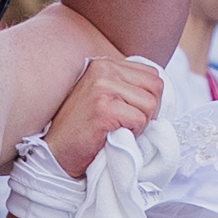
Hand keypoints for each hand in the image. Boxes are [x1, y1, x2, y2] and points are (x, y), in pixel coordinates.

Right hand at [41, 48, 163, 178]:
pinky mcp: (103, 108)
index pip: (151, 75)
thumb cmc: (83, 129)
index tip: (132, 113)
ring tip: (118, 130)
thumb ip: (127, 87)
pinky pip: (140, 120)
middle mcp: (103, 69)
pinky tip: (114, 135)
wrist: (56, 153)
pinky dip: (133, 133)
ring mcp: (102, 87)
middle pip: (155, 87)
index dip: (149, 98)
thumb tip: (161, 94)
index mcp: (104, 64)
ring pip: (150, 104)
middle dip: (149, 110)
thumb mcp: (105, 97)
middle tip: (128, 124)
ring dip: (140, 124)